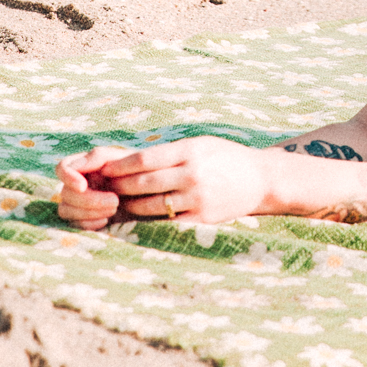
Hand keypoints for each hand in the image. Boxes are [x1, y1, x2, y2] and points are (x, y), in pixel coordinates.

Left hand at [56, 137, 271, 228]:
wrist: (261, 179)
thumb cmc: (226, 158)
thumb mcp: (201, 144)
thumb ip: (171, 152)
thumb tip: (132, 160)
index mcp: (190, 151)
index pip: (144, 159)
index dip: (120, 165)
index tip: (105, 169)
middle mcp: (192, 174)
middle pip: (143, 183)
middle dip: (120, 186)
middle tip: (105, 188)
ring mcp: (197, 198)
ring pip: (151, 205)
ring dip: (131, 205)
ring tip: (120, 203)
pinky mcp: (202, 219)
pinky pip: (168, 222)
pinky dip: (151, 221)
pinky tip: (142, 219)